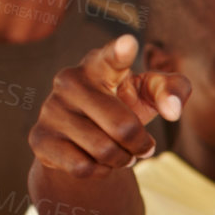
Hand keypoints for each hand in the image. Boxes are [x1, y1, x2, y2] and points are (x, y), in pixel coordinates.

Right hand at [28, 35, 188, 178]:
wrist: (83, 141)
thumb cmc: (124, 107)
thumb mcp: (150, 95)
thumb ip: (173, 90)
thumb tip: (174, 111)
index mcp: (99, 65)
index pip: (111, 58)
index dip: (120, 53)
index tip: (130, 43)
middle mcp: (70, 80)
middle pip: (123, 127)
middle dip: (141, 144)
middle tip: (143, 146)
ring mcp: (51, 108)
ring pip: (105, 151)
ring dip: (123, 160)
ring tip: (121, 153)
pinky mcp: (40, 138)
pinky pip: (84, 167)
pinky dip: (101, 172)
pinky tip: (96, 161)